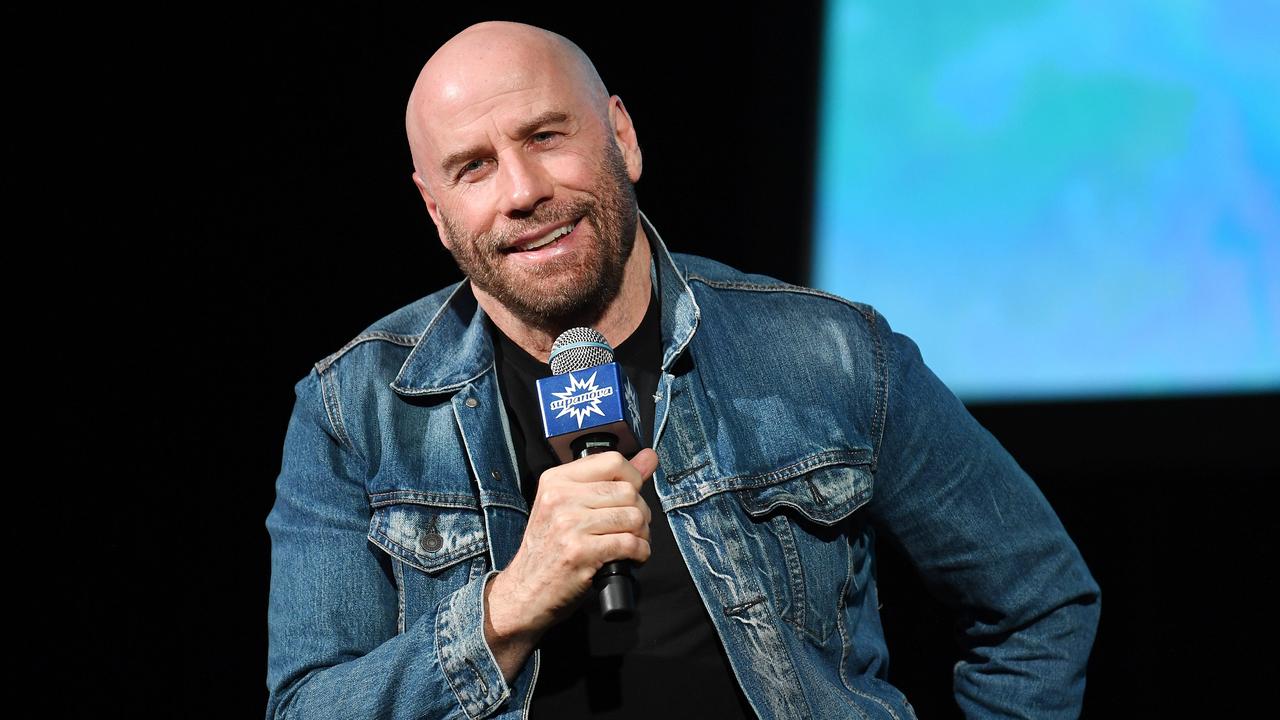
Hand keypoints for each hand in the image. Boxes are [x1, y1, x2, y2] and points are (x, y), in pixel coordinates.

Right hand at [483, 449, 656, 678]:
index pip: (613, 461)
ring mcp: (569, 524)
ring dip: (642, 534)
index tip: (633, 495)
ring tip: (631, 543)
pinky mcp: (580, 552)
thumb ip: (610, 479)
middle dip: (640, 512)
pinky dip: (640, 553)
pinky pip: (630, 543)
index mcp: (556, 480)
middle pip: (628, 491)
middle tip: (632, 528)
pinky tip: (631, 558)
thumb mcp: (570, 506)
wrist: (524, 591)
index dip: (634, 478)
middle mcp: (560, 497)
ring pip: (633, 517)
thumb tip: (649, 457)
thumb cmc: (550, 548)